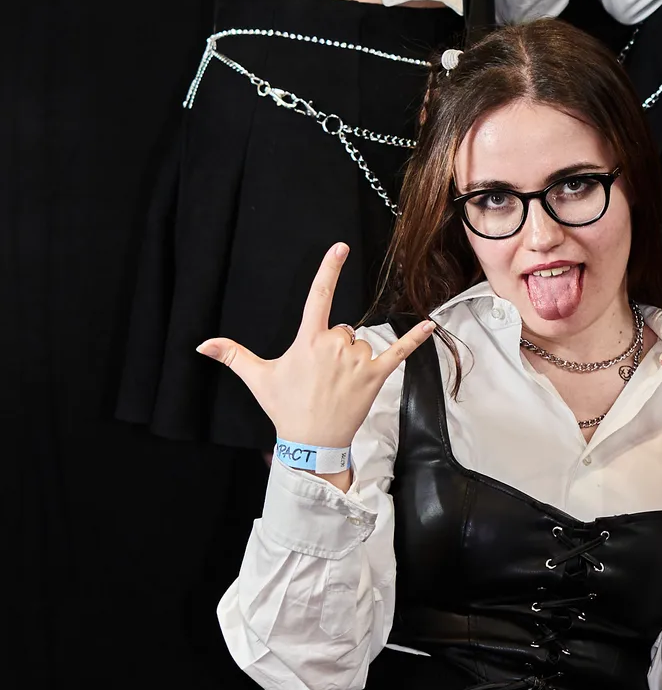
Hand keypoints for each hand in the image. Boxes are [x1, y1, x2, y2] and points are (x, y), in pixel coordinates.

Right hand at [196, 243, 433, 462]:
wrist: (312, 442)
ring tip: (338, 385)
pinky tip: (431, 325)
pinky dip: (416, 339)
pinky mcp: (376, 376)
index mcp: (308, 341)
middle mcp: (335, 345)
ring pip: (361, 343)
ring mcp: (357, 360)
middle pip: (342, 329)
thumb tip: (202, 344)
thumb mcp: (258, 379)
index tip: (340, 247)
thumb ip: (233, 355)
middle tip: (322, 376)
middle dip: (334, 347)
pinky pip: (399, 352)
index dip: (329, 270)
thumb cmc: (286, 408)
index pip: (318, 296)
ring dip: (353, 359)